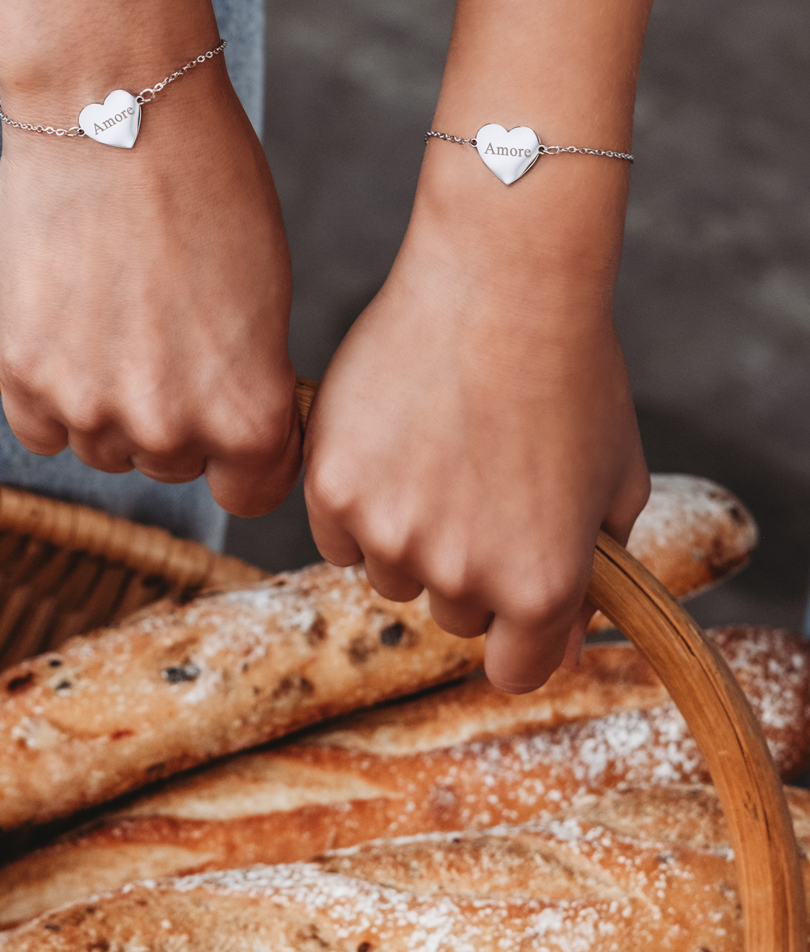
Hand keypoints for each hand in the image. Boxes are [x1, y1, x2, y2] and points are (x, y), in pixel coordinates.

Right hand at [0, 58, 300, 516]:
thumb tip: (236, 424)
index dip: (246, 452)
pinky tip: (69, 325)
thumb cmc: (208, 188)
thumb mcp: (266, 300)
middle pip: (171, 462)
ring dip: (108, 403)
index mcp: (249, 414)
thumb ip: (246, 380)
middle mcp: (170, 430)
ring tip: (115, 315)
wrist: (117, 114)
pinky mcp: (24, 377)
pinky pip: (41, 428)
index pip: (252, 490)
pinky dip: (52, 390)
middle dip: (173, 415)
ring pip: (102, 447)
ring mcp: (92, 409)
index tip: (232, 414)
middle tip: (164, 333)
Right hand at [303, 186, 649, 693]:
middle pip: (450, 614)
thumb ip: (596, 572)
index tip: (512, 588)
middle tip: (479, 486)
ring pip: (388, 573)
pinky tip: (393, 442)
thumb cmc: (572, 370)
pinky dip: (359, 501)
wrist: (501, 281)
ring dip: (407, 535)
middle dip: (467, 566)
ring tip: (436, 453)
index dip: (520, 630)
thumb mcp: (618, 481)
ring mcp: (390, 532)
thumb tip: (560, 639)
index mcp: (540, 585)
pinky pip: (336, 533)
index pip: (515, 670)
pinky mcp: (333, 486)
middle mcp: (461, 574)